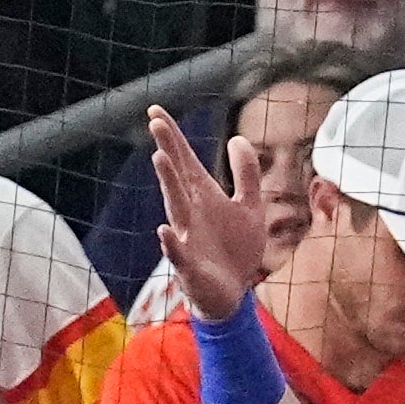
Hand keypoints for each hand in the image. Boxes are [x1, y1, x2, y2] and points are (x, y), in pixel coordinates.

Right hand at [144, 104, 271, 323]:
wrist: (233, 293)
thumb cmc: (235, 248)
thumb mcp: (249, 208)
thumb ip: (246, 174)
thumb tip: (239, 138)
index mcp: (204, 196)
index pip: (185, 161)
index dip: (172, 136)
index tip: (155, 110)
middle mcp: (191, 212)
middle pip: (177, 177)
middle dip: (168, 150)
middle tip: (155, 122)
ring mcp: (187, 237)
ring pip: (175, 207)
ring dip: (168, 184)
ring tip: (159, 159)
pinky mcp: (190, 265)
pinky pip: (177, 253)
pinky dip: (170, 243)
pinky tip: (163, 231)